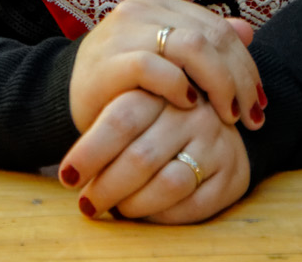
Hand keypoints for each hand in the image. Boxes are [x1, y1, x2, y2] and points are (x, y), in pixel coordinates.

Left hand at [62, 87, 249, 222]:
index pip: (120, 119)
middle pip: (141, 156)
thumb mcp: (134, 102)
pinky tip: (147, 213)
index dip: (90, 151)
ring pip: (168, 183)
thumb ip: (110, 124)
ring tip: (115, 208)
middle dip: (107, 186)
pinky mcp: (233, 172)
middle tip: (86, 204)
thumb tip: (72, 172)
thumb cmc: (158, 116)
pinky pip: (194, 204)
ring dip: (134, 203)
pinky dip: (163, 214)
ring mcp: (216, 141)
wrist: (216, 117)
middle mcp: (193, 112)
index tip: (67, 176)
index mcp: (161, 87)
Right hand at [68, 0, 263, 133]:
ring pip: (190, 47)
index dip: (246, 65)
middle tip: (252, 117)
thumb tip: (247, 31)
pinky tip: (190, 106)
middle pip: (210, 37)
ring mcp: (122, 31)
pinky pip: (154, 67)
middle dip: (239, 79)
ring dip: (219, 85)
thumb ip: (203, 45)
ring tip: (228, 116)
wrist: (71, 97)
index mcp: (157, 2)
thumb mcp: (167, 61)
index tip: (259, 102)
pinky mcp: (108, 61)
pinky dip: (178, 86)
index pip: (218, 28)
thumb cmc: (125, 83)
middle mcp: (140, 8)